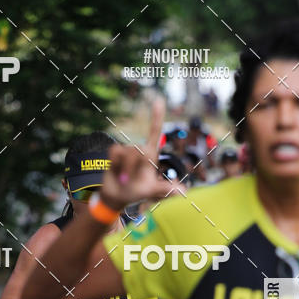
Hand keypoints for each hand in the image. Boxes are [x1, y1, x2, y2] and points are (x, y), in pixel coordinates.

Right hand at [99, 96, 165, 210]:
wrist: (116, 197)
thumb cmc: (136, 192)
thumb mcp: (152, 191)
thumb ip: (166, 189)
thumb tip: (184, 192)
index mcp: (150, 155)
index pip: (154, 133)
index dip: (156, 117)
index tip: (158, 100)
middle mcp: (139, 149)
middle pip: (141, 150)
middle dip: (137, 168)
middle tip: (131, 181)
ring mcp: (126, 150)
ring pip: (128, 154)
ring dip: (126, 171)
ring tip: (124, 179)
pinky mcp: (115, 152)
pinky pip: (116, 153)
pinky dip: (116, 165)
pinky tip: (116, 172)